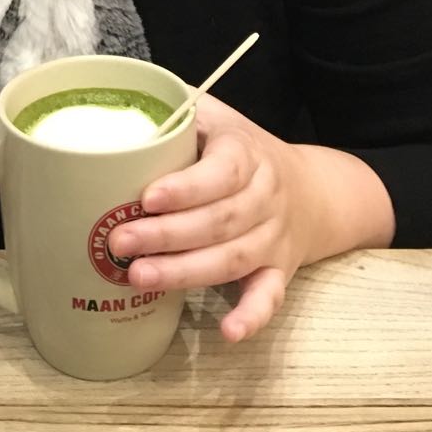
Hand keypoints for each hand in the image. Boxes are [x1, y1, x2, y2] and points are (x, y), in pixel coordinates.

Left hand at [108, 94, 311, 342]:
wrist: (312, 188)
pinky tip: (227, 332)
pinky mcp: (280, 271)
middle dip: (167, 235)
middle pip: (221, 220)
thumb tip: (119, 99)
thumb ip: (175, 107)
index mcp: (246, 152)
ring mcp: (274, 237)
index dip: (185, 188)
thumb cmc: (242, 149)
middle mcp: (265, 196)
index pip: (222, 171)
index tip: (146, 198)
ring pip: (233, 258)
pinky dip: (252, 316)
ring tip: (139, 277)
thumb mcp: (216, 116)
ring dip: (186, 272)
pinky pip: (270, 297)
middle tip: (119, 243)